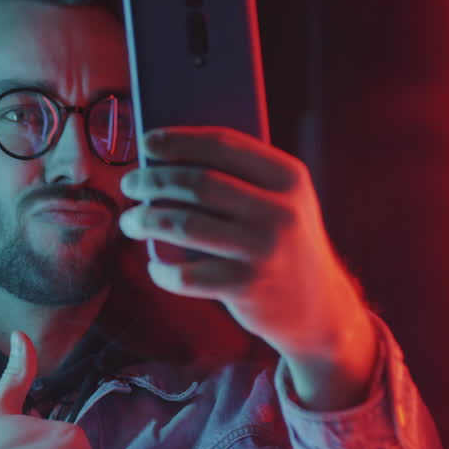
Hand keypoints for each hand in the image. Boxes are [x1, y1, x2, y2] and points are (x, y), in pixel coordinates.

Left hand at [117, 126, 375, 409]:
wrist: (318, 307)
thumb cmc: (281, 241)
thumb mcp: (280, 201)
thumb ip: (240, 177)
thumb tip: (165, 159)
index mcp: (288, 177)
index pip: (223, 145)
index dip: (178, 141)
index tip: (146, 143)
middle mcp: (280, 210)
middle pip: (197, 184)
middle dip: (152, 180)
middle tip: (129, 183)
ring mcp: (264, 250)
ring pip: (184, 225)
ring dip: (146, 219)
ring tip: (130, 221)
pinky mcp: (247, 287)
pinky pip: (186, 275)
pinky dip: (162, 269)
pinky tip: (154, 265)